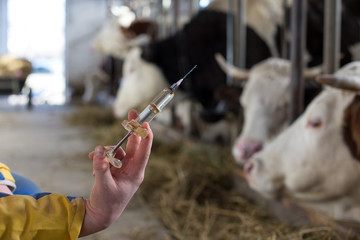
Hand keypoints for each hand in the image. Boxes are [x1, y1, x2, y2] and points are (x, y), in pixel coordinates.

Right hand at [79, 109, 152, 235]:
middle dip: (133, 129)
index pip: (143, 152)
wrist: (101, 213)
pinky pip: (109, 156)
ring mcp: (123, 168)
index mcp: (135, 173)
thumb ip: (101, 167)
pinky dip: (101, 155)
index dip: (145, 137)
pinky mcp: (115, 168)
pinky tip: (92, 158)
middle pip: (135, 145)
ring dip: (109, 148)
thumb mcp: (103, 186)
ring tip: (96, 156)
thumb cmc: (107, 203)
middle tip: (133, 112)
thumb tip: (98, 150)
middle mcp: (132, 168)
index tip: (145, 123)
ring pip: (119, 149)